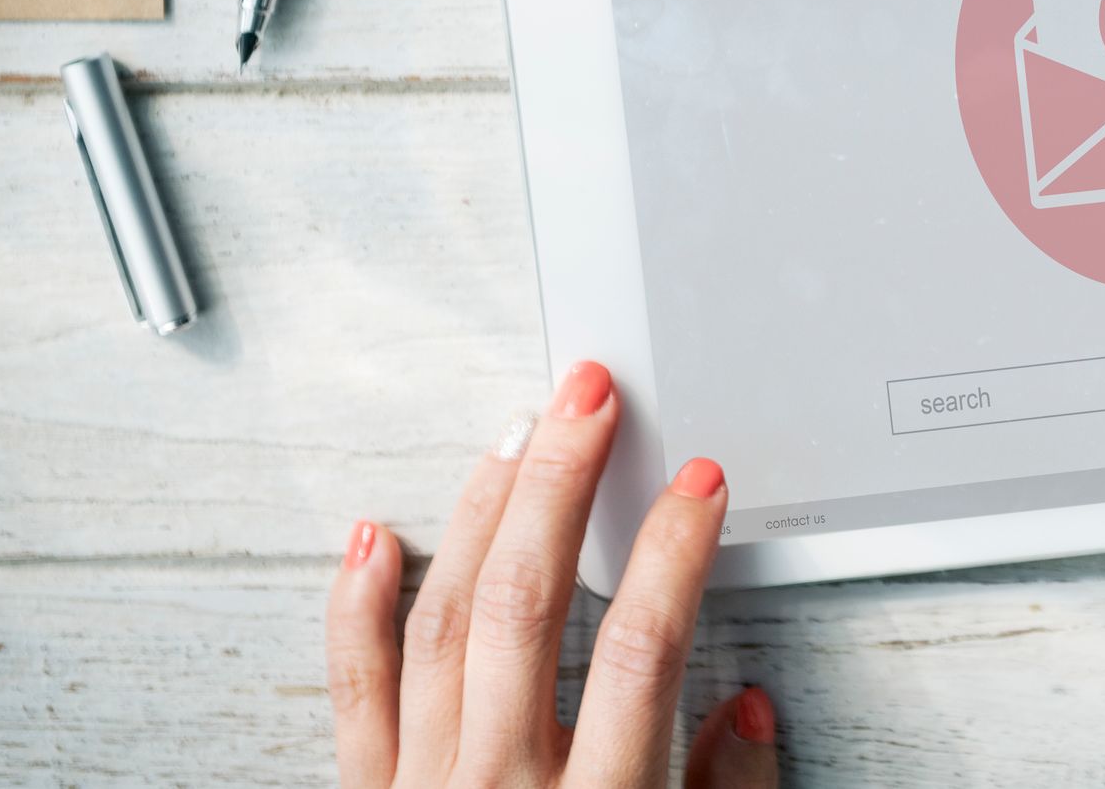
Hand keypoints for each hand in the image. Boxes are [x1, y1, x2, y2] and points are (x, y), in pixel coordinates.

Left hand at [325, 360, 777, 788]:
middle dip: (562, 481)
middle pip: (532, 602)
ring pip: (445, 621)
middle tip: (588, 397)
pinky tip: (374, 537)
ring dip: (480, 512)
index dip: (674, 551)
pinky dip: (356, 610)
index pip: (644, 651)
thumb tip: (752, 707)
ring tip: (516, 433)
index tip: (698, 480)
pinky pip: (352, 694)